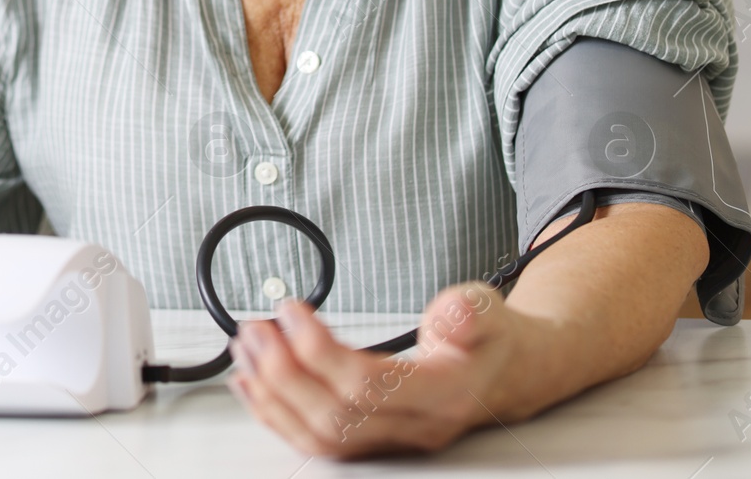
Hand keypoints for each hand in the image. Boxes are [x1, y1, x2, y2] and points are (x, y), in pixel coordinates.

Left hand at [228, 283, 531, 457]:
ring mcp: (391, 440)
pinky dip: (276, 414)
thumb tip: (453, 313)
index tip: (291, 310)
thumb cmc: (488, 339)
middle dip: (284, 372)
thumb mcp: (489, 309)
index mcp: (444, 394)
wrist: (504, 373)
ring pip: (320, 436)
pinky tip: (251, 384)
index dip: (319, 349)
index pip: (368, 385)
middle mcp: (414, 427)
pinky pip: (316, 440)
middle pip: (335, 417)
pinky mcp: (369, 439)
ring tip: (246, 348)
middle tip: (256, 329)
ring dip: (272, 393)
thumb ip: (469, 311)